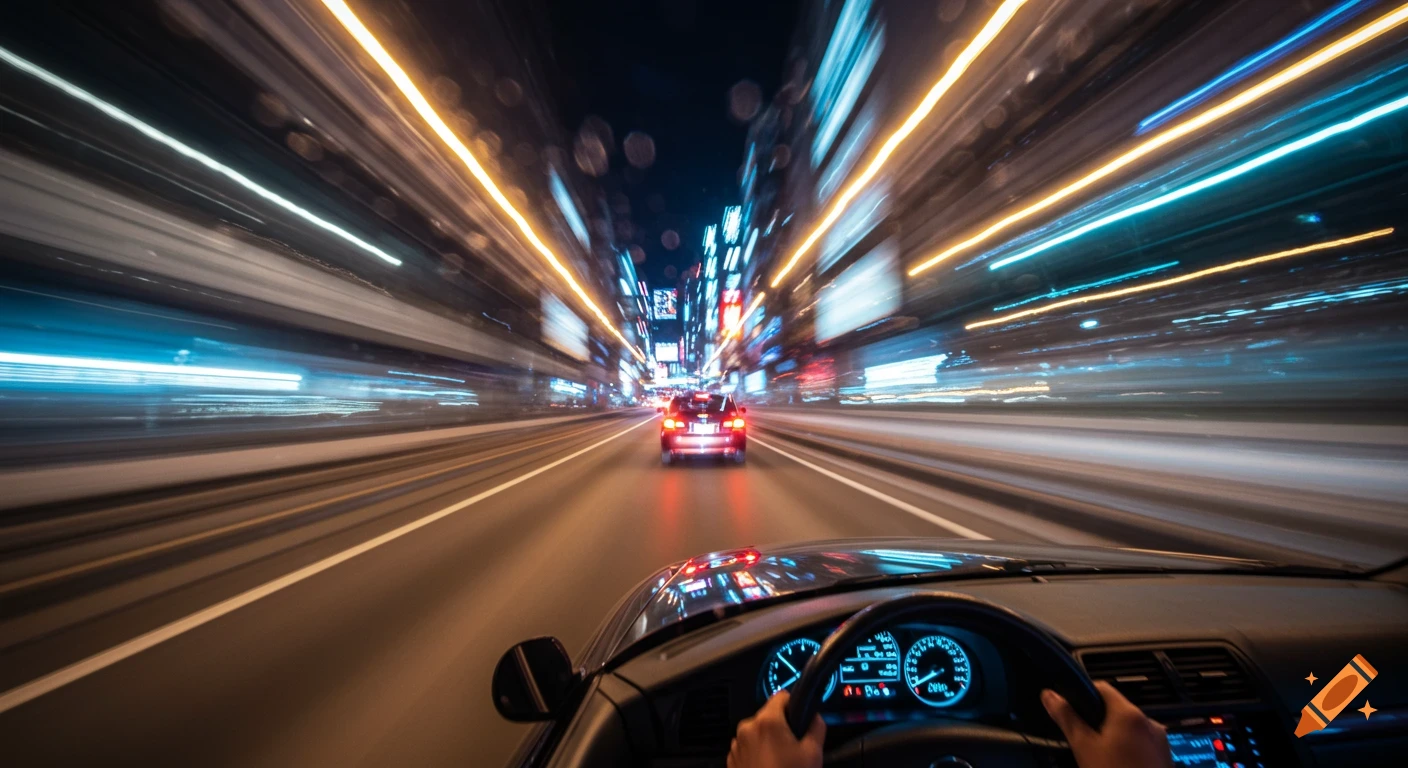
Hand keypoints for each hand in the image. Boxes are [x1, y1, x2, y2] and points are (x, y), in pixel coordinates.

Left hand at [728, 692, 824, 767]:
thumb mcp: (813, 752)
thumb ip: (816, 726)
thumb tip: (814, 716)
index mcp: (767, 721)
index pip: (782, 696)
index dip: (795, 704)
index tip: (801, 717)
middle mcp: (747, 728)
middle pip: (769, 715)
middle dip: (782, 726)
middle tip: (795, 746)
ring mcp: (737, 744)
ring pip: (758, 732)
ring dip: (769, 740)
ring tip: (782, 760)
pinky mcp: (732, 759)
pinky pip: (749, 747)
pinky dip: (759, 752)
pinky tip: (770, 767)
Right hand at [1042, 682, 1172, 767]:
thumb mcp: (1084, 747)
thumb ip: (1067, 718)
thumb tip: (1049, 695)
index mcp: (1129, 714)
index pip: (1102, 688)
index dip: (1083, 695)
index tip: (1071, 711)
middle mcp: (1150, 722)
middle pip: (1116, 710)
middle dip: (1099, 722)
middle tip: (1084, 741)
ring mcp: (1161, 741)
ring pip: (1128, 729)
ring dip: (1114, 737)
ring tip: (1101, 758)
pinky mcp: (1164, 758)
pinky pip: (1141, 744)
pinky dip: (1128, 750)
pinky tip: (1118, 765)